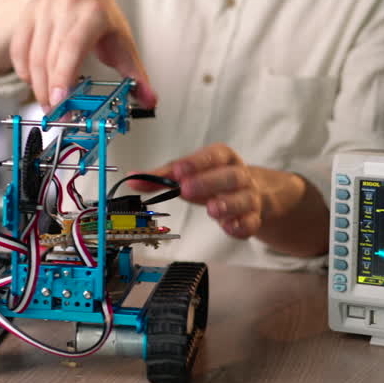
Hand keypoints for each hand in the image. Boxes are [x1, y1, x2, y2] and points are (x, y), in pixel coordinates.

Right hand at [10, 0, 156, 110]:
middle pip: (50, 56)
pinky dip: (25, 71)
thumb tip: (150, 101)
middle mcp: (65, 5)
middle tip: (56, 112)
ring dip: (37, 85)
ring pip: (32, 56)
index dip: (63, 76)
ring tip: (47, 102)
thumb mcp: (121, 42)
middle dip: (50, 90)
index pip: (72, 47)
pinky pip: (19, 50)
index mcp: (93, 12)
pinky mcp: (27, 15)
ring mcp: (42, 8)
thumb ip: (135, 74)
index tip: (60, 101)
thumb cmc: (100, 19)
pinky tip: (35, 81)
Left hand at [132, 144, 267, 239]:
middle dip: (209, 182)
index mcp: (222, 158)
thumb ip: (162, 177)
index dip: (196, 162)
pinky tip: (228, 227)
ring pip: (243, 199)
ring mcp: (248, 197)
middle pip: (230, 176)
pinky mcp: (252, 218)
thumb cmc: (212, 179)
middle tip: (187, 189)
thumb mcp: (189, 173)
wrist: (250, 192)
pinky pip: (250, 222)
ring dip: (228, 204)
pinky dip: (240, 226)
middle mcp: (239, 175)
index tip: (178, 169)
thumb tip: (132, 178)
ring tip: (212, 209)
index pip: (213, 155)